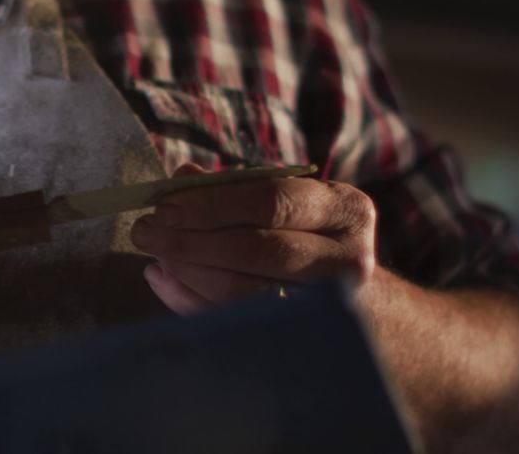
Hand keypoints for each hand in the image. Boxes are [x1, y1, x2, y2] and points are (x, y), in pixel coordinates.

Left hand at [130, 163, 377, 313]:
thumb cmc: (315, 244)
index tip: (164, 205)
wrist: (372, 315)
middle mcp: (349, 258)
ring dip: (187, 272)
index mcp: (347, 209)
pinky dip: (192, 301)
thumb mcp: (293, 207)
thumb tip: (180, 177)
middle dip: (191, 239)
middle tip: (145, 232)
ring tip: (154, 256)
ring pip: (244, 292)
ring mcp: (331, 307)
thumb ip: (238, 189)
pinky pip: (235, 322)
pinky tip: (165, 281)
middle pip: (258, 248)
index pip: (271, 200)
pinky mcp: (304, 341)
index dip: (211, 203)